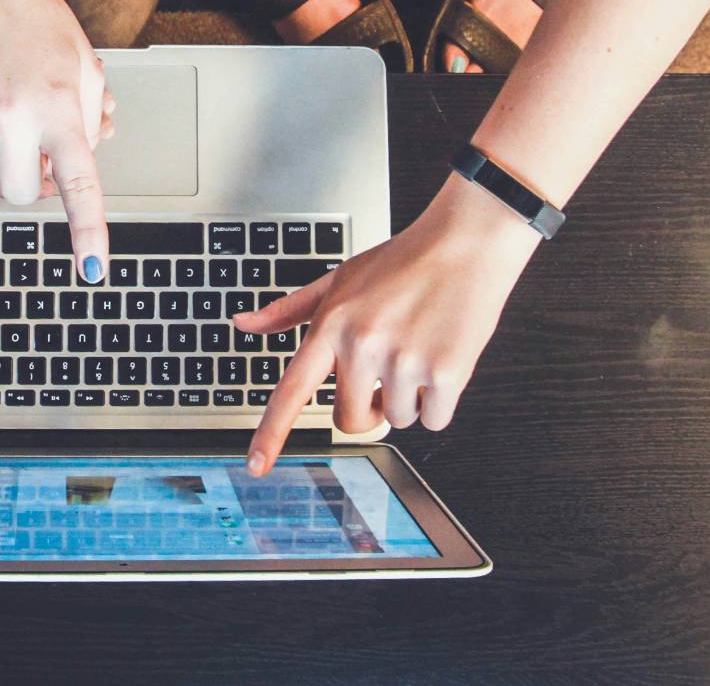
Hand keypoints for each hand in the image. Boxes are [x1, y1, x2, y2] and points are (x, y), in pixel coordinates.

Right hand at [0, 0, 112, 277]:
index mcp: (60, 106)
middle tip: (37, 152)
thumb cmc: (37, 20)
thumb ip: (89, 119)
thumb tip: (82, 159)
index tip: (93, 267)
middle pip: (19, 192)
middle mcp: (13, 114)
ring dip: (1, 160)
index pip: (78, 184)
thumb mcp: (83, 66)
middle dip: (30, 183)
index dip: (87, 231)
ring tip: (9, 116)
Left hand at [236, 173, 543, 474]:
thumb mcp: (339, 278)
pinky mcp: (446, 372)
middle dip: (368, 409)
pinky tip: (442, 358)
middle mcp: (363, 345)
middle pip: (351, 420)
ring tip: (418, 349)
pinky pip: (434, 420)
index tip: (256, 466)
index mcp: (332, 325)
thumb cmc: (402, 261)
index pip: (292, 390)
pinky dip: (440, 401)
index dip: (271, 433)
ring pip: (397, 419)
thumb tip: (243, 324)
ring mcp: (404, 360)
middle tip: (385, 375)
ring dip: (409, 398)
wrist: (466, 242)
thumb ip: (290, 310)